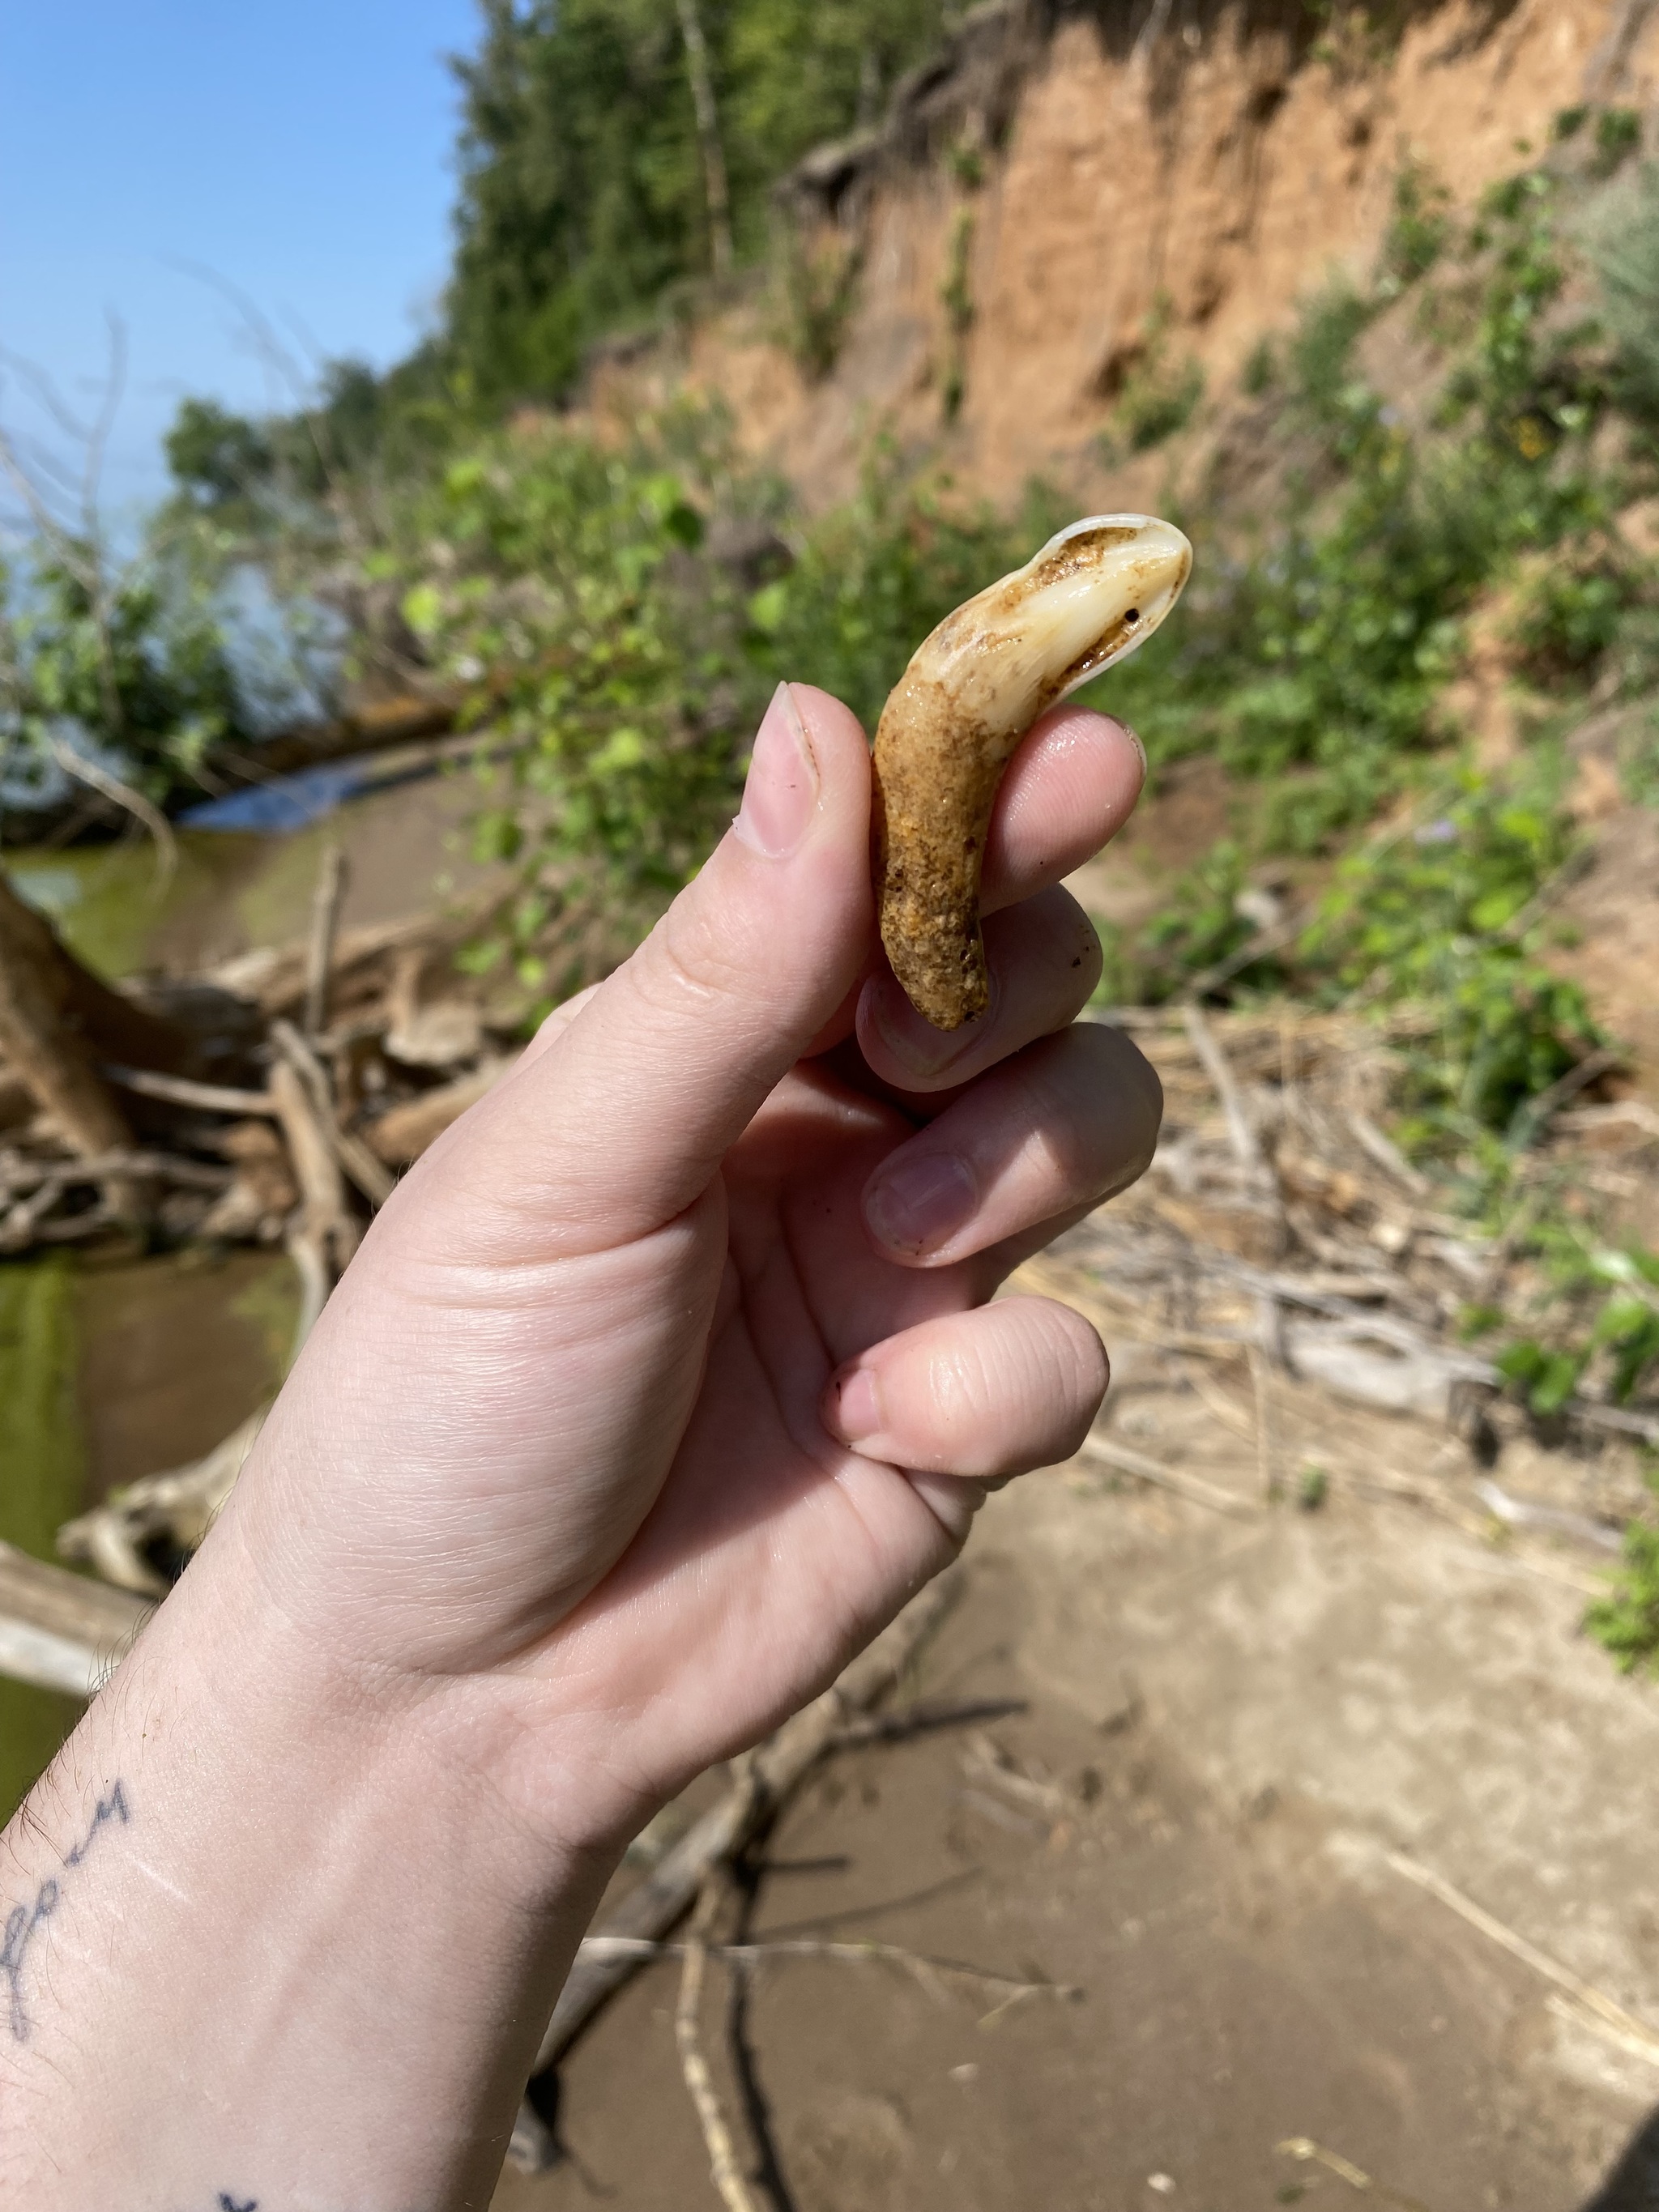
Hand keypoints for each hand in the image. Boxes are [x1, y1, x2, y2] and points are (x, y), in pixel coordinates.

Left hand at [220, 682, 1161, 1849]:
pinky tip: (863, 1434)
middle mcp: (833, 1126)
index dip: (995, 796)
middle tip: (913, 1046)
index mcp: (721, 1033)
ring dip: (1026, 1156)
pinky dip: (1000, 1388)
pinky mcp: (959, 1421)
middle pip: (1030, 969)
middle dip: (1024, 974)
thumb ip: (717, 973)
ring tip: (886, 1243)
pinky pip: (1073, 1356)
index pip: (891, 866)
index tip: (1085, 757)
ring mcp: (908, 1269)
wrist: (446, 1692)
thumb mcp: (563, 1168)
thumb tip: (816, 721)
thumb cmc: (450, 1398)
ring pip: (1097, 1121)